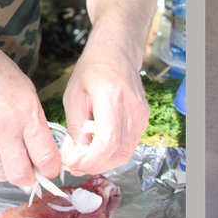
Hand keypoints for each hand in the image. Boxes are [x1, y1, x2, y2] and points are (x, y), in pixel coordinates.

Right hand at [0, 47, 61, 186]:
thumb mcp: (29, 94)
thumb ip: (36, 124)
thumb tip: (44, 152)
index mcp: (26, 114)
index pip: (45, 157)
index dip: (52, 169)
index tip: (52, 169)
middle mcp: (5, 130)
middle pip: (21, 177)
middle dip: (31, 178)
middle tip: (34, 170)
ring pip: (2, 174)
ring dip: (10, 169)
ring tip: (13, 153)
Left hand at [60, 34, 148, 175]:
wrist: (116, 52)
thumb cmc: (93, 69)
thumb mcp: (74, 95)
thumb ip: (75, 126)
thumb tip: (76, 155)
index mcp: (112, 98)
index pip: (108, 141)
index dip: (92, 160)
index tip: (75, 166)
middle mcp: (132, 108)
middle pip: (119, 153)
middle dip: (96, 165)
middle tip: (76, 165)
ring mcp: (141, 115)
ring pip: (126, 153)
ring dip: (104, 162)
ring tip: (85, 157)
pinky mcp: (143, 119)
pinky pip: (129, 145)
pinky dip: (113, 153)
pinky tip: (97, 147)